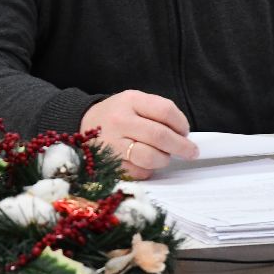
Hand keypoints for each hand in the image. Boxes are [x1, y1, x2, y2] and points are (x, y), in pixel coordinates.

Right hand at [79, 90, 198, 179]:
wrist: (83, 124)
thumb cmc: (117, 115)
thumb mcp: (135, 102)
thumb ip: (158, 113)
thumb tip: (183, 135)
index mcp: (130, 101)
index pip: (165, 110)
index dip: (181, 124)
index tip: (186, 132)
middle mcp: (119, 121)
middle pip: (159, 136)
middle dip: (181, 146)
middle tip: (191, 152)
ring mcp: (112, 144)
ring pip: (149, 157)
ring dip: (164, 159)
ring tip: (164, 156)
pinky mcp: (108, 165)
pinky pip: (138, 172)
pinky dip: (148, 170)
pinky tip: (146, 163)